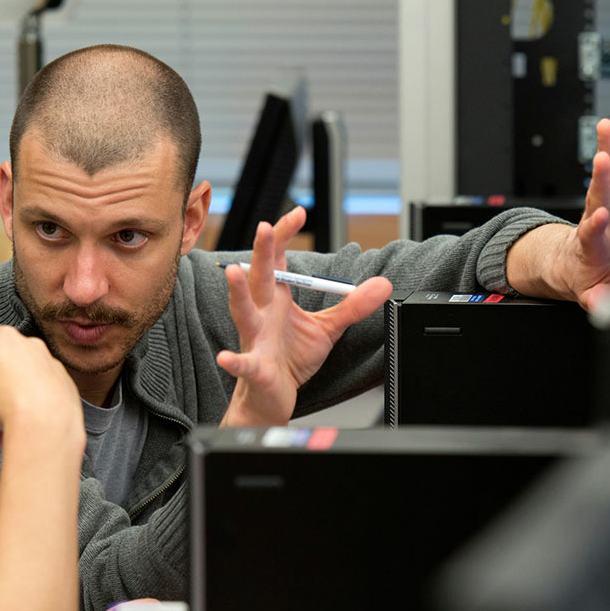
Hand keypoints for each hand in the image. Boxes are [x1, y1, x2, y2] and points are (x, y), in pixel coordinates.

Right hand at [0, 325, 80, 450]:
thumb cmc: (5, 400)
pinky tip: (17, 427)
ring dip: (9, 402)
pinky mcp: (64, 386)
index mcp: (3, 337)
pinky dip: (29, 409)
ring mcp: (50, 366)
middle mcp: (30, 346)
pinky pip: (40, 396)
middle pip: (4, 363)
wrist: (43, 423)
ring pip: (22, 383)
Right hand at [218, 206, 393, 425]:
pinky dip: (235, 361)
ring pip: (243, 312)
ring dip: (238, 293)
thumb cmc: (291, 358)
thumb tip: (382, 284)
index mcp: (276, 299)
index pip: (277, 259)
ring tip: (234, 273)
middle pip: (260, 277)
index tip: (298, 214)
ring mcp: (255, 339)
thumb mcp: (327, 328)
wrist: (273, 396)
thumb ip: (352, 306)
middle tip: (265, 227)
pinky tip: (226, 357)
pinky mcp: (255, 367)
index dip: (284, 235)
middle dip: (262, 252)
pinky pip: (244, 363)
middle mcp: (262, 314)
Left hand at [515, 113, 609, 310]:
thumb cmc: (587, 276)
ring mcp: (605, 203)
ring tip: (606, 126)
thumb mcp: (593, 294)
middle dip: (600, 179)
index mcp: (592, 247)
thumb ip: (597, 300)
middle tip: (600, 159)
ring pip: (606, 174)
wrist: (580, 263)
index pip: (592, 235)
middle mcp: (596, 220)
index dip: (595, 226)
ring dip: (607, 149)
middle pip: (597, 198)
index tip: (598, 216)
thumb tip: (601, 310)